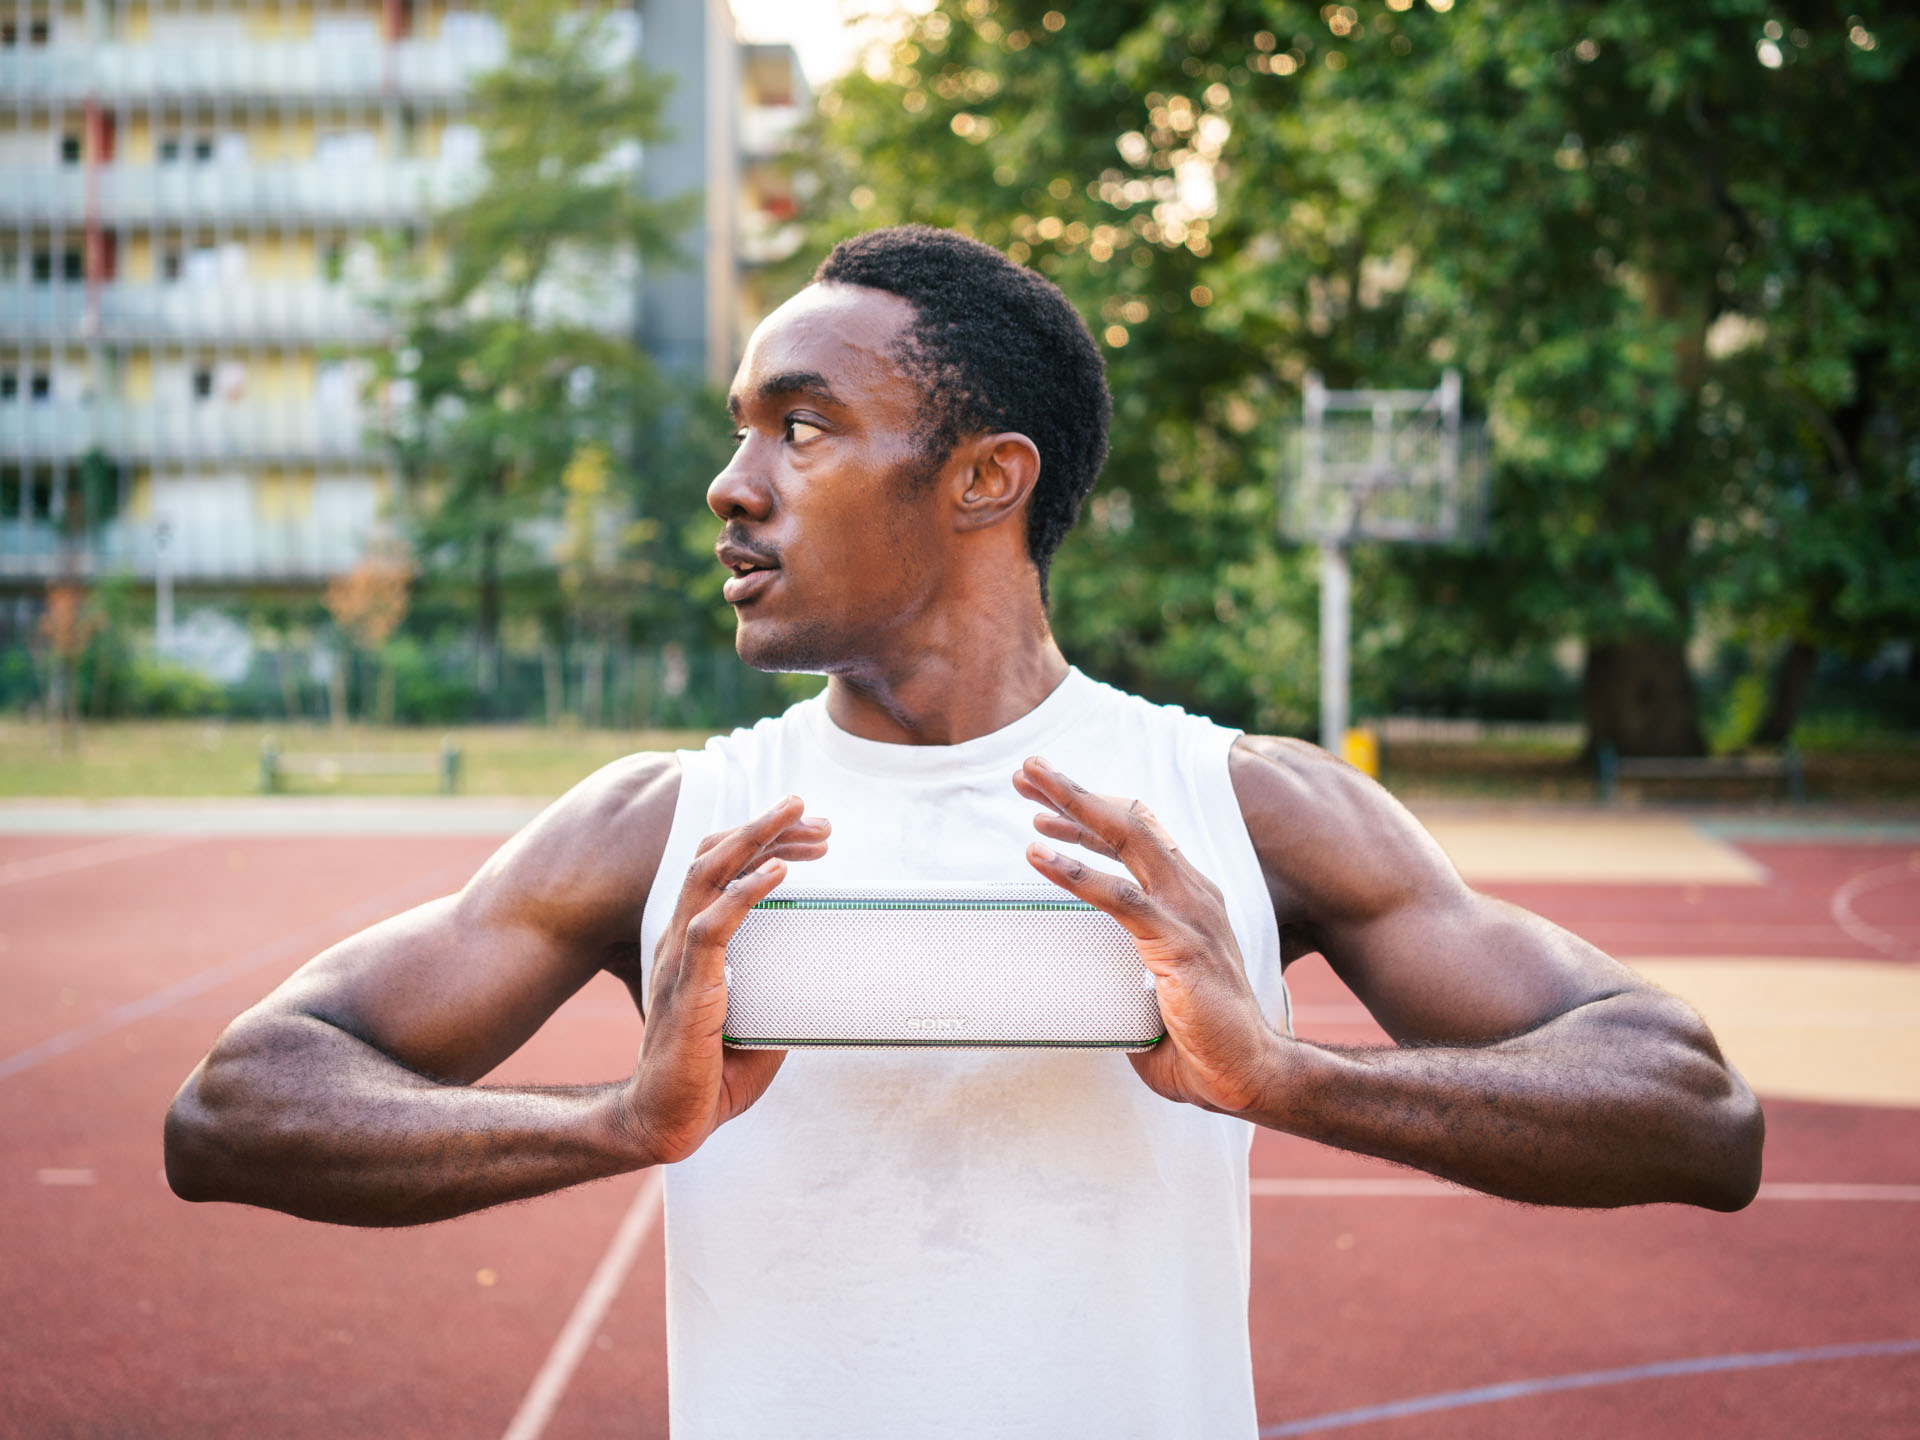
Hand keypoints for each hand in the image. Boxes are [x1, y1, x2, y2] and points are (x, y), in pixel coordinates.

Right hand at [624, 796, 828, 1164]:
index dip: (758, 846)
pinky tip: (777, 873)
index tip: (806, 836)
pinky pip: (714, 927)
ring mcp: (680, 961)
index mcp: (694, 947)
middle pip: (713, 860)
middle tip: (807, 809)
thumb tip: (824, 984)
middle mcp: (681, 941)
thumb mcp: (759, 1026)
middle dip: (761, 828)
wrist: (665, 1123)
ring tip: (793, 814)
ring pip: (709, 877)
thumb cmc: (706, 1078)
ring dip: (754, 839)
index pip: (718, 875)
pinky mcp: (689, 987)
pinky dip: (747, 893)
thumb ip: (782, 997)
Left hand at [1015, 757, 1281, 1114]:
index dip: (1091, 814)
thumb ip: (1121, 968)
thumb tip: (1077, 977)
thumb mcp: (1153, 985)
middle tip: (1028, 772)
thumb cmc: (1200, 1038)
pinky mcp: (1178, 944)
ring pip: (1127, 839)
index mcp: (1189, 897)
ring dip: (1074, 806)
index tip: (1042, 808)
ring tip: (1029, 785)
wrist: (1247, 1074)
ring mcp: (1189, 914)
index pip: (1139, 836)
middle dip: (1076, 792)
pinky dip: (1075, 872)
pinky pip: (1120, 898)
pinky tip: (1036, 855)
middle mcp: (1193, 893)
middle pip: (1129, 821)